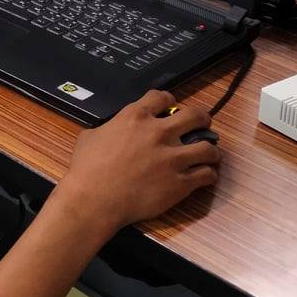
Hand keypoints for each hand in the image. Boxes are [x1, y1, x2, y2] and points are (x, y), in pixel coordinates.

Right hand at [51, 90, 220, 237]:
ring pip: (209, 147)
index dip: (169, 101)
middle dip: (202, 119)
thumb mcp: (91, 136)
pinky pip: (207, 174)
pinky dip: (208, 175)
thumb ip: (109, 127)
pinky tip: (204, 176)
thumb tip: (112, 129)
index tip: (171, 109)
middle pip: (196, 115)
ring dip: (210, 150)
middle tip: (201, 126)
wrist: (94, 199)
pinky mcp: (181, 183)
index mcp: (136, 116)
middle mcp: (159, 132)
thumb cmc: (86, 168)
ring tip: (208, 154)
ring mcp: (173, 158)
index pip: (163, 96)